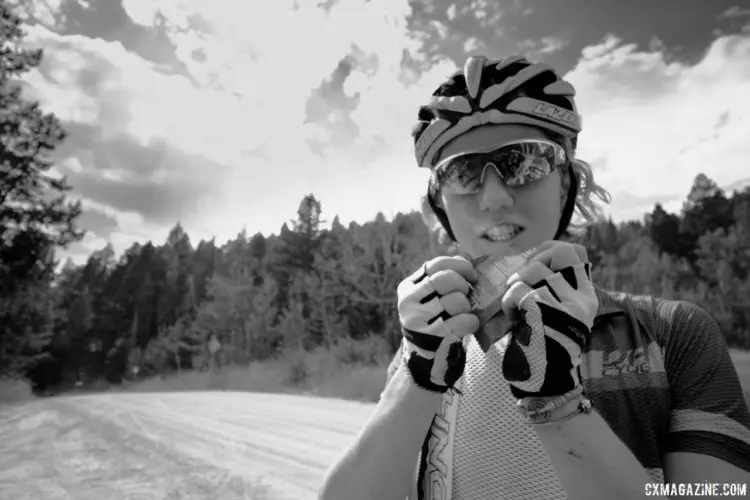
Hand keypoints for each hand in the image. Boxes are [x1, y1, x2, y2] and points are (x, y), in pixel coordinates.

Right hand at [397, 256, 479, 392]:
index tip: (472, 276)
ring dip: (467, 307)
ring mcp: (419, 320)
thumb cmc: (434, 324)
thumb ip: (442, 280)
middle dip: (463, 285)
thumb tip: (465, 260)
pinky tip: (468, 325)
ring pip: (456, 300)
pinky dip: (472, 322)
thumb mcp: (429, 300)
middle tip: (467, 296)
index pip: (434, 265)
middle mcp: (408, 302)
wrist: (426, 362)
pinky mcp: (433, 337)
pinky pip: (464, 321)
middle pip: (444, 279)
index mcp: (408, 288)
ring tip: (464, 314)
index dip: (458, 266)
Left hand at [499, 241, 597, 400]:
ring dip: (515, 283)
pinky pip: (518, 291)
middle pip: (559, 253)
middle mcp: (581, 300)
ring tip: (514, 303)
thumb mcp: (557, 315)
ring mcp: (565, 306)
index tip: (533, 259)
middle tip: (520, 280)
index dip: (550, 248)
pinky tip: (511, 316)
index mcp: (586, 297)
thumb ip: (552, 290)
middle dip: (533, 260)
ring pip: (534, 271)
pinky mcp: (545, 313)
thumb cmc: (543, 348)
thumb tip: (529, 261)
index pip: (576, 253)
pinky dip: (507, 301)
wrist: (545, 384)